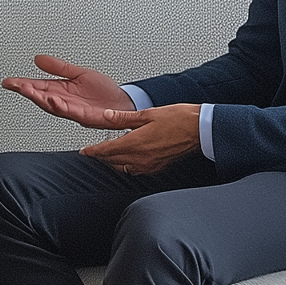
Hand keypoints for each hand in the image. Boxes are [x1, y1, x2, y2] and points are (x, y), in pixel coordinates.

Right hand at [2, 55, 134, 128]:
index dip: (22, 84)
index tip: (9, 81)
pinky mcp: (86, 116)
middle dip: (26, 91)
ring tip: (28, 90)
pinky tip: (53, 100)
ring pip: (52, 106)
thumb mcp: (79, 73)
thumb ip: (59, 67)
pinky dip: (60, 107)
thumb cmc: (105, 93)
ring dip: (39, 99)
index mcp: (62, 90)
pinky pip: (71, 112)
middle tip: (14, 85)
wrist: (124, 103)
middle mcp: (65, 102)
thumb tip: (38, 59)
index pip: (37, 86)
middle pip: (41, 97)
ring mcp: (75, 110)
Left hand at [79, 102, 203, 174]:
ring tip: (107, 156)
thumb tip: (107, 116)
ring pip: (123, 168)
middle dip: (101, 157)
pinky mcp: (158, 168)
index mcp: (136, 143)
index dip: (93, 151)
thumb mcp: (148, 114)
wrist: (200, 130)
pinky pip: (136, 171)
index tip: (85, 151)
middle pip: (113, 162)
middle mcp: (141, 158)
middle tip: (93, 153)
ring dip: (113, 163)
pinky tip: (128, 160)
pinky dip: (127, 166)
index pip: (107, 151)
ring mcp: (150, 165)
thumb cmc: (179, 119)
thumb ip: (124, 118)